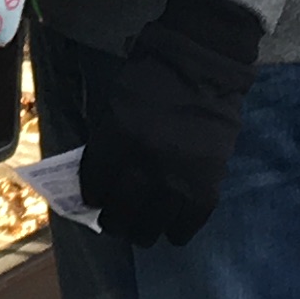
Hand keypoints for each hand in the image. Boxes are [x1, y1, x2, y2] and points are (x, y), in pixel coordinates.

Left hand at [78, 0, 264, 246]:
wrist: (203, 66)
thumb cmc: (153, 77)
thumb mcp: (115, 104)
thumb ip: (106, 143)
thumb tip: (98, 179)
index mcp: (117, 138)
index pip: (94, 187)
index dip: (92, 196)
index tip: (95, 198)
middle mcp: (145, 164)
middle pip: (120, 215)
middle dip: (113, 222)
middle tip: (115, 220)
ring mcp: (178, 178)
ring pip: (151, 228)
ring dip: (143, 231)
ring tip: (143, 226)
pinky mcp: (207, 185)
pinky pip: (187, 225)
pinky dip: (177, 230)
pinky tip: (172, 225)